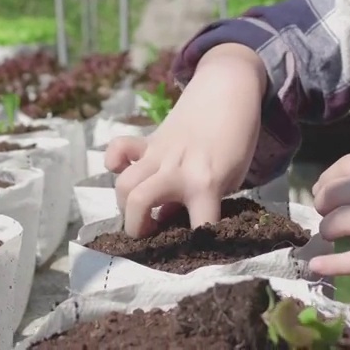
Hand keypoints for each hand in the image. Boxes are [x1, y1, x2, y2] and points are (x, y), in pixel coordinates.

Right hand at [105, 44, 266, 236]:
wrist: (228, 92)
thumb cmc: (236, 141)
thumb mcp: (230, 179)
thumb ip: (200, 202)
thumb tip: (167, 220)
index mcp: (205, 184)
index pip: (199, 228)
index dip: (199, 249)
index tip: (196, 256)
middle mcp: (177, 170)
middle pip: (137, 202)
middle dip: (136, 228)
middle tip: (149, 235)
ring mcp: (159, 154)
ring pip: (123, 183)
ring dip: (124, 204)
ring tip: (139, 211)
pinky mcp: (148, 140)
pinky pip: (120, 148)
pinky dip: (113, 160)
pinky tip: (119, 169)